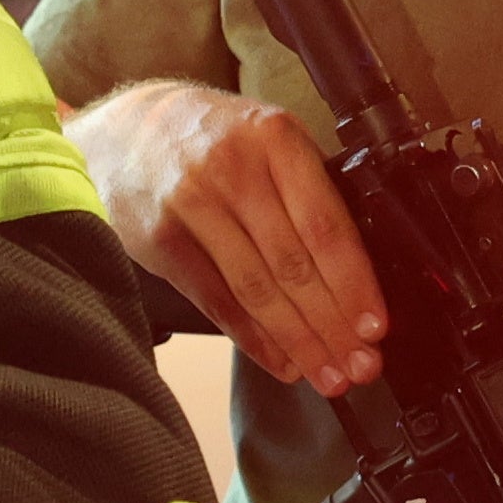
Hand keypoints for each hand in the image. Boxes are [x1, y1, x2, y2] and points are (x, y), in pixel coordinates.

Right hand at [74, 81, 385, 396]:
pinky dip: (253, 338)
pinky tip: (281, 361)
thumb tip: (357, 270)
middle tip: (360, 365)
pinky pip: (217, 300)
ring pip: (257, 289)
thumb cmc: (212, 139)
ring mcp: (192, 205)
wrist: (128, 129)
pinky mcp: (162, 239)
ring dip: (298, 341)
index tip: (374, 326)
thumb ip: (308, 188)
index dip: (353, 283)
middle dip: (333, 325)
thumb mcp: (268, 137)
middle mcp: (233, 169)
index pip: (324, 225)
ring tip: (327, 373)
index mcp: (275, 139)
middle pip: (294, 264)